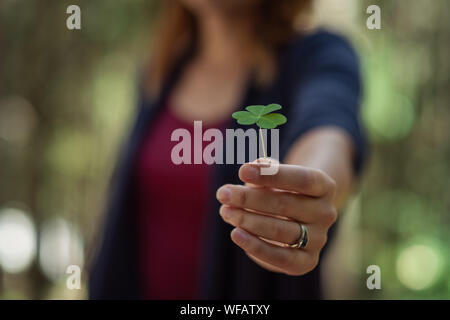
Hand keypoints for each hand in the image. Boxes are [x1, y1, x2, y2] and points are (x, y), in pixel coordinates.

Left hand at [216, 160, 336, 275]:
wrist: (299, 220)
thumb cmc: (282, 190)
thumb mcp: (276, 177)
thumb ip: (267, 171)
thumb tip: (256, 166)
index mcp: (324, 186)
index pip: (302, 179)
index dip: (272, 174)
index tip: (242, 170)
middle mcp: (326, 212)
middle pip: (285, 204)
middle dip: (249, 198)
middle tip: (223, 193)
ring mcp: (319, 238)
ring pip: (280, 230)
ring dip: (248, 220)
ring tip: (225, 211)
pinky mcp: (307, 261)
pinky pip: (280, 257)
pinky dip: (256, 246)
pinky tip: (236, 233)